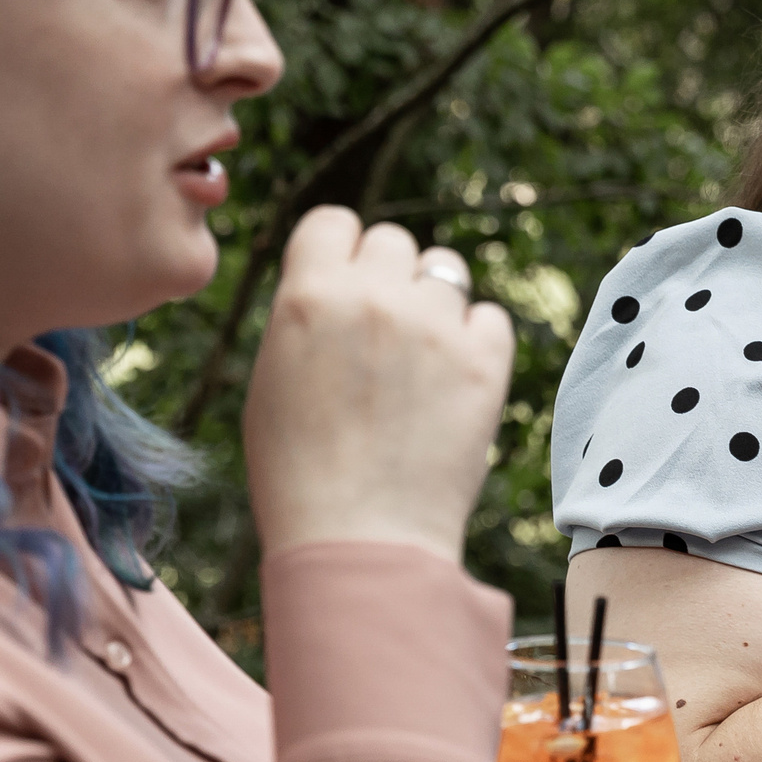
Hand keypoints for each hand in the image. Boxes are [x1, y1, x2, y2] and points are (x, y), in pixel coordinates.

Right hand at [243, 207, 516, 561]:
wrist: (359, 540)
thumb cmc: (299, 474)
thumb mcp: (271, 380)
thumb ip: (306, 317)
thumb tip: (335, 285)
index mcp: (309, 294)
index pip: (334, 222)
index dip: (339, 252)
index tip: (343, 287)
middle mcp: (373, 296)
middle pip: (393, 242)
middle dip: (388, 280)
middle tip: (381, 339)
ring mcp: (434, 325)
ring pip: (446, 273)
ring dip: (433, 307)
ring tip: (418, 367)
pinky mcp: (484, 360)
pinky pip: (490, 318)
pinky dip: (476, 342)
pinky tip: (451, 387)